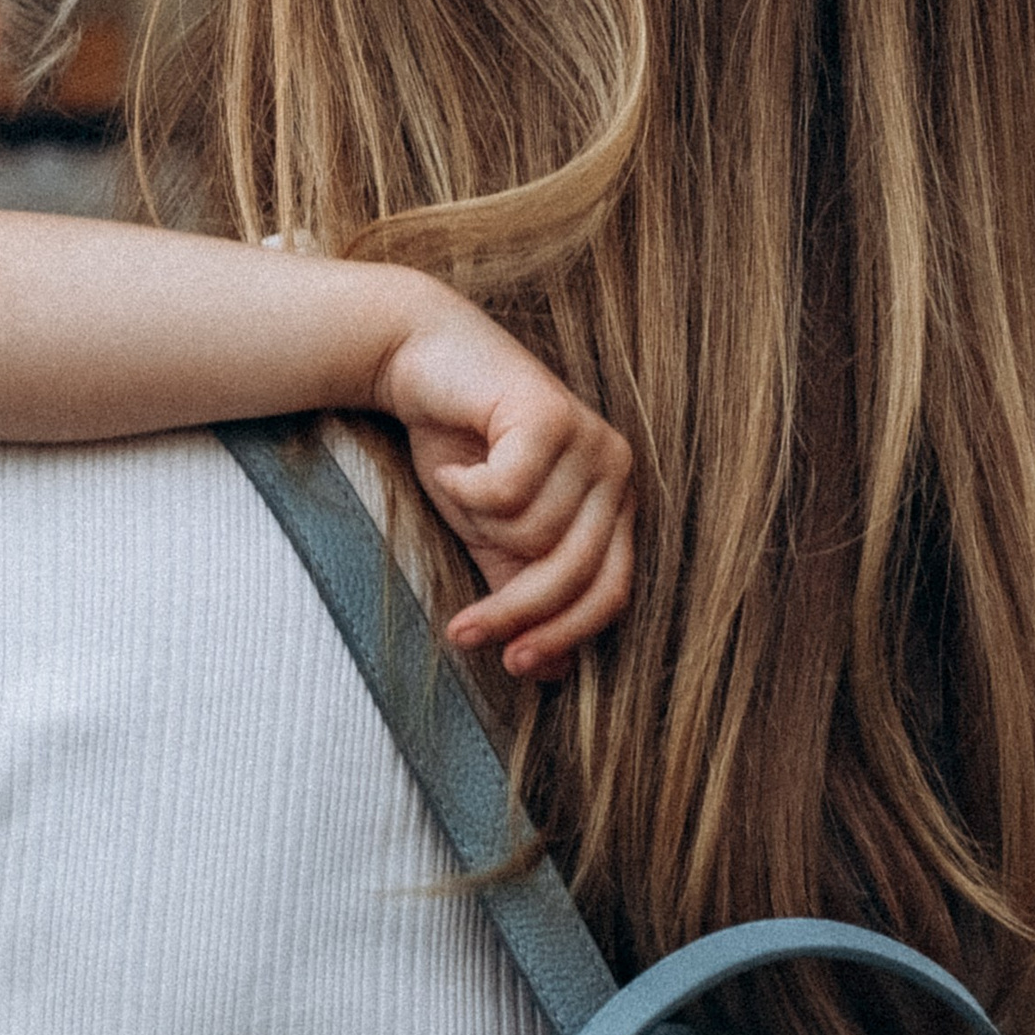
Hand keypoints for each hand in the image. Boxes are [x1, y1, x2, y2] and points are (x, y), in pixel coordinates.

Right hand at [372, 298, 634, 680]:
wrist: (418, 360)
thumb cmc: (458, 447)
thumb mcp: (490, 536)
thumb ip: (521, 592)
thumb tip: (553, 675)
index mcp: (613, 503)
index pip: (611, 592)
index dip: (564, 635)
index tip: (513, 665)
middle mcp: (616, 470)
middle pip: (575, 573)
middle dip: (513, 611)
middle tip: (460, 631)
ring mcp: (591, 438)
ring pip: (534, 533)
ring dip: (477, 523)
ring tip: (457, 485)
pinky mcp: (552, 412)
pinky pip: (508, 490)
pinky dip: (466, 487)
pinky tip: (453, 463)